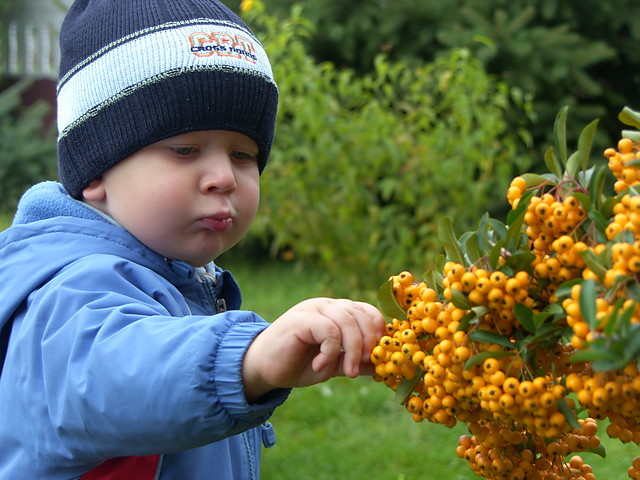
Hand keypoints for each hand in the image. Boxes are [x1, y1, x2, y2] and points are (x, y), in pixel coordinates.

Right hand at [242, 298, 384, 401]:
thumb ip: (354, 361)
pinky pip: (328, 331)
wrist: (263, 368)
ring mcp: (313, 309)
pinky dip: (330, 353)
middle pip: (360, 315)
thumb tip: (382, 367)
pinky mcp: (301, 319)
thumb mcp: (333, 364)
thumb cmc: (298, 364)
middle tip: (365, 365)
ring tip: (348, 373)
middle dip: (368, 343)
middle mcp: (327, 305)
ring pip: (347, 322)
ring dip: (352, 351)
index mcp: (337, 312)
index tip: (378, 355)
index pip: (367, 311)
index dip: (377, 331)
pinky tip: (319, 367)